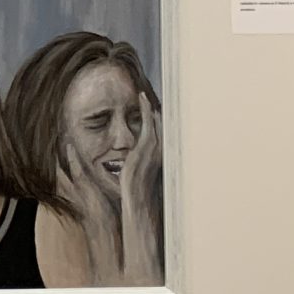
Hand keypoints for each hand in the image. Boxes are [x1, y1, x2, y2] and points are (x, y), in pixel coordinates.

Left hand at [123, 92, 164, 221]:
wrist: (138, 198)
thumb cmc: (136, 190)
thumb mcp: (138, 172)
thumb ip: (138, 163)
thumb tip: (130, 159)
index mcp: (160, 156)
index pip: (161, 133)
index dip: (158, 121)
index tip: (154, 110)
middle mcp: (162, 149)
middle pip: (163, 124)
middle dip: (158, 111)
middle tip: (152, 97)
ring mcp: (156, 147)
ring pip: (157, 120)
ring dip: (152, 106)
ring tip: (145, 95)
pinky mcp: (147, 144)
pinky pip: (148, 120)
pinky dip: (146, 107)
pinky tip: (141, 97)